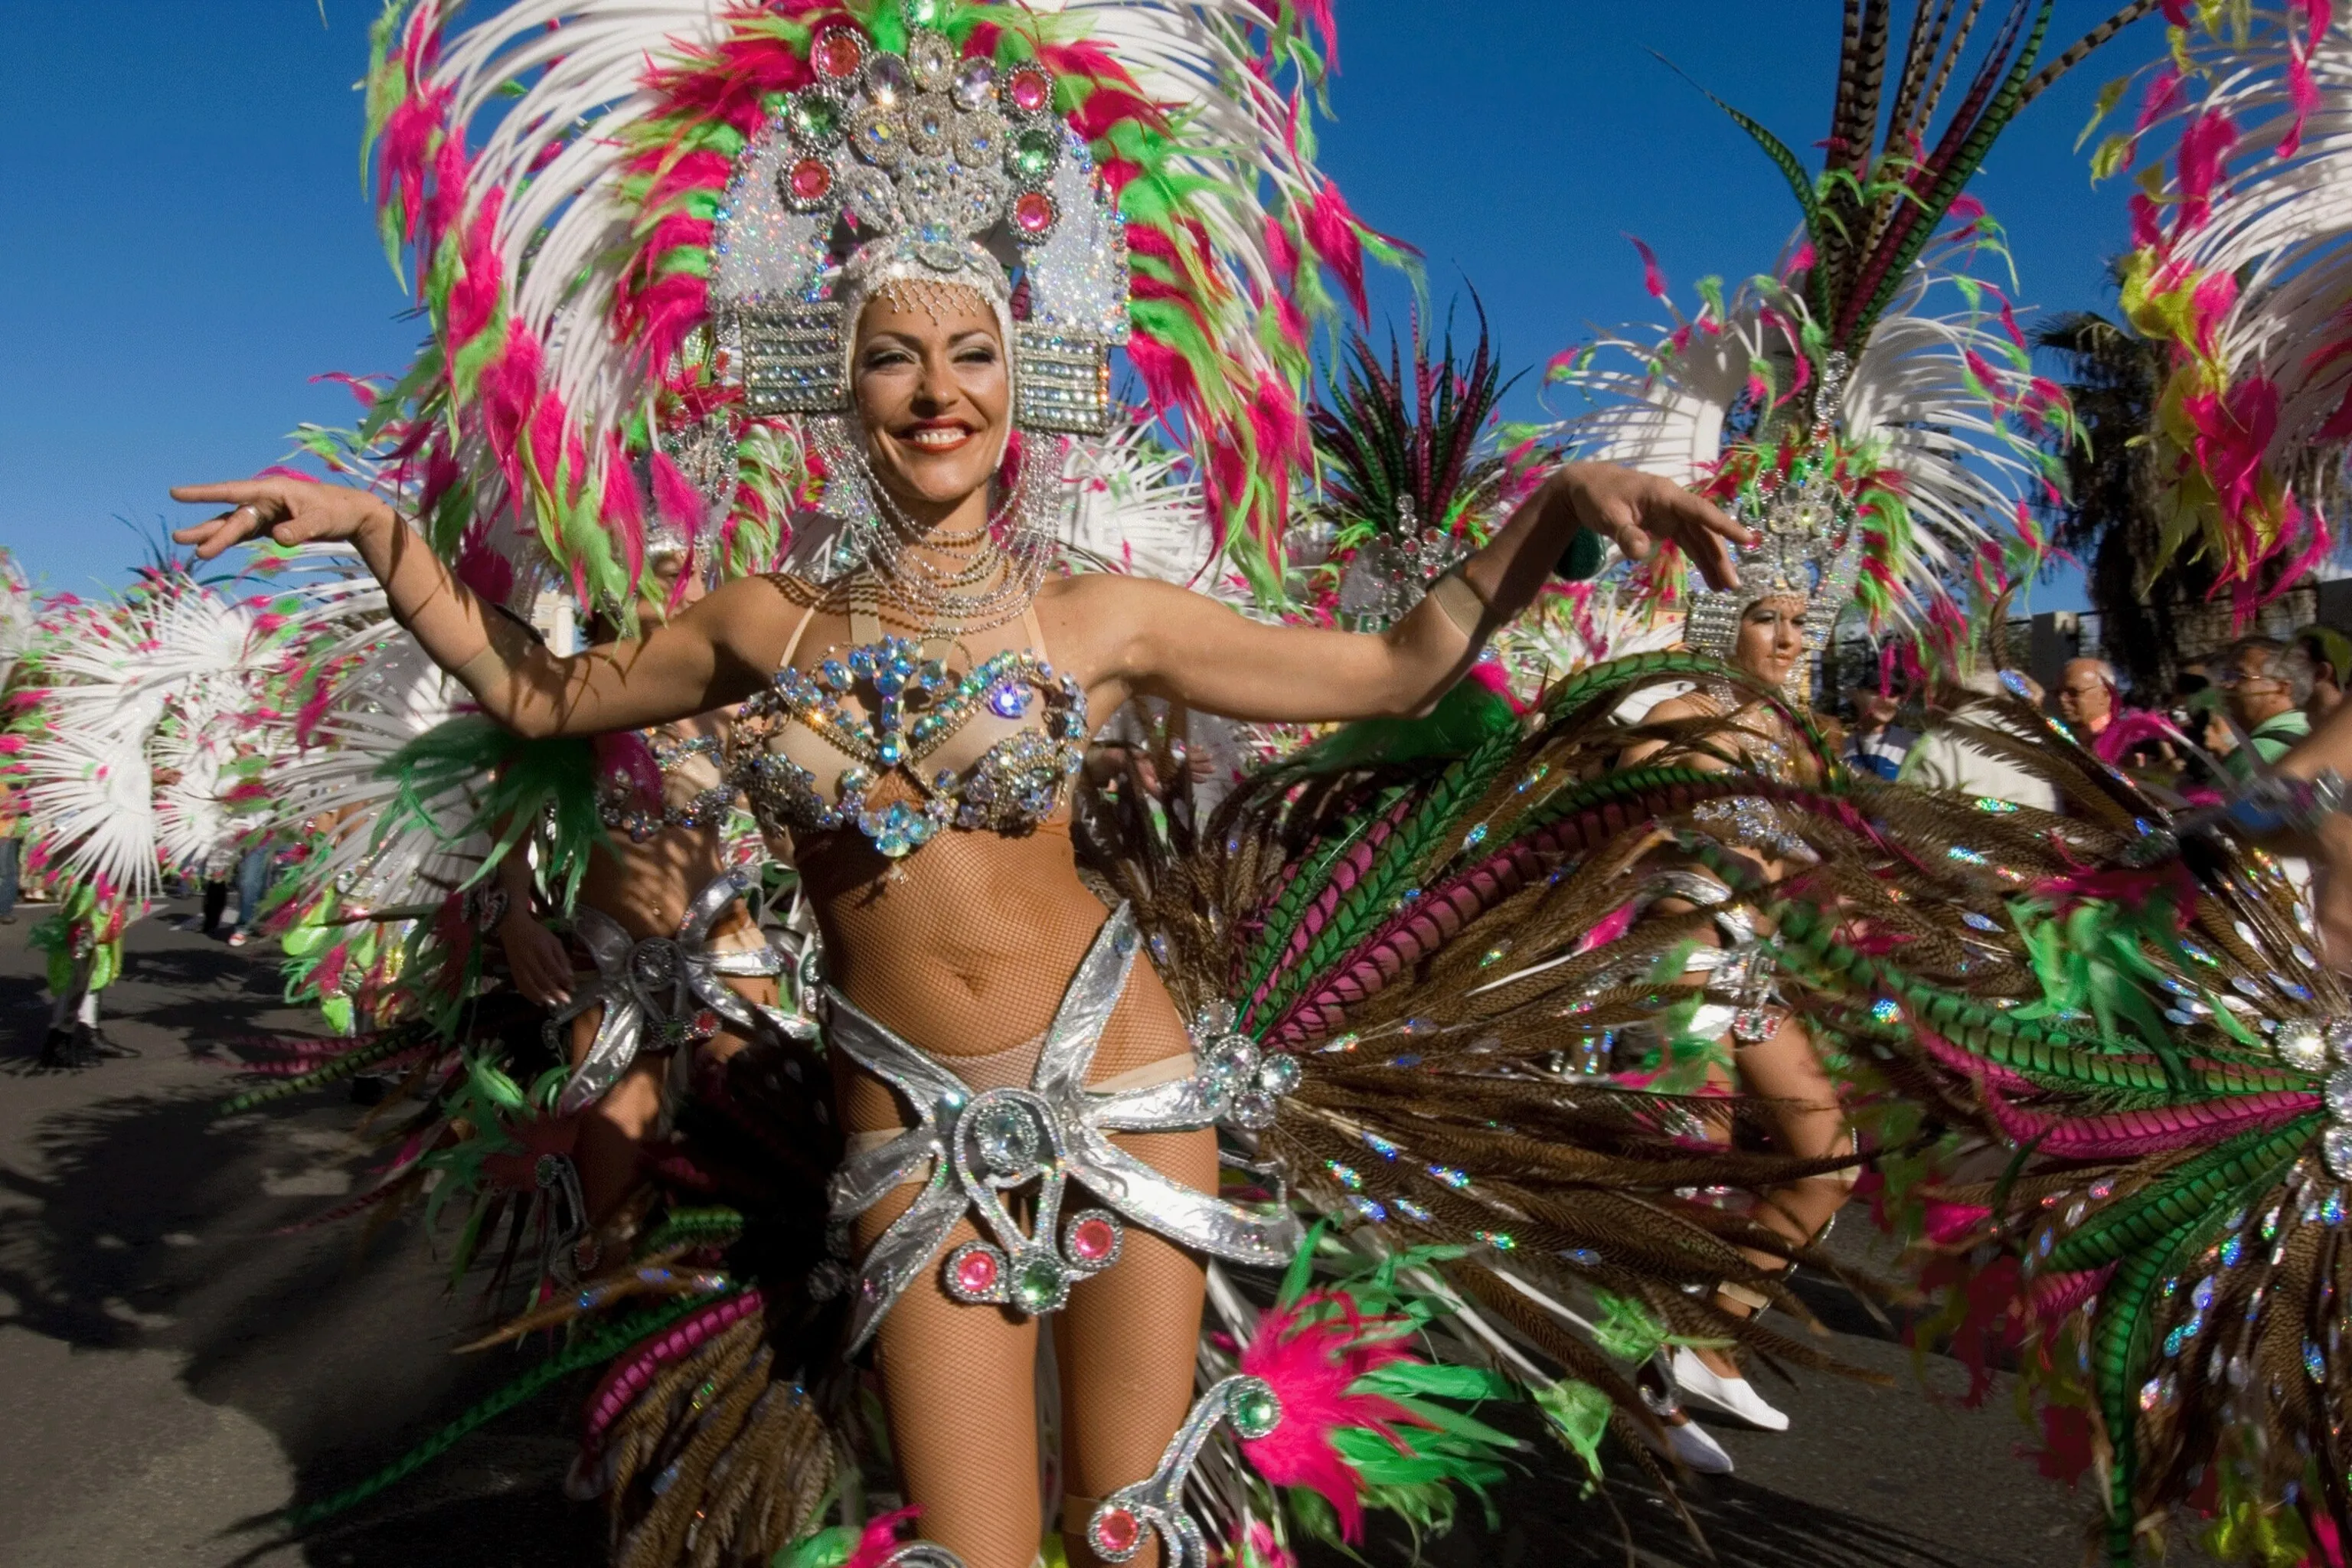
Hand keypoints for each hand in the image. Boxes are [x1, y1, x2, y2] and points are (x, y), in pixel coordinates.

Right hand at [169, 478, 395, 559]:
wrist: (352, 513)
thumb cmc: (337, 511)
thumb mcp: (322, 520)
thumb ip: (300, 529)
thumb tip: (278, 538)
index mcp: (271, 490)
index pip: (232, 492)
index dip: (204, 493)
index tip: (176, 493)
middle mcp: (264, 500)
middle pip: (231, 516)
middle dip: (208, 529)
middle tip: (180, 539)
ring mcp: (265, 513)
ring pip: (234, 525)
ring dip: (214, 536)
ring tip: (190, 548)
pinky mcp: (270, 526)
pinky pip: (245, 533)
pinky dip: (229, 540)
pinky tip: (211, 548)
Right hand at [499, 911, 575, 1007]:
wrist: (514, 927)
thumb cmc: (537, 933)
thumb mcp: (553, 940)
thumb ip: (562, 957)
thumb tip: (570, 975)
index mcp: (541, 950)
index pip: (554, 968)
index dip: (564, 980)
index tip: (573, 988)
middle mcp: (529, 960)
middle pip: (542, 979)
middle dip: (555, 992)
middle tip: (565, 1001)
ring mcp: (519, 966)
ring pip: (530, 985)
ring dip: (542, 997)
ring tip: (553, 1004)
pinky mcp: (513, 971)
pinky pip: (521, 986)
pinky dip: (529, 996)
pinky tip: (539, 1002)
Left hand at [1550, 462, 1748, 589]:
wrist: (1586, 486)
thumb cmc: (1598, 496)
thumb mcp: (1607, 516)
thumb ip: (1625, 533)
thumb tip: (1641, 552)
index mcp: (1665, 495)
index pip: (1700, 511)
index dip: (1724, 525)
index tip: (1747, 539)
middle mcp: (1675, 503)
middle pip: (1704, 530)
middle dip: (1720, 556)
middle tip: (1733, 584)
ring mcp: (1672, 514)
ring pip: (1699, 538)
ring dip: (1712, 561)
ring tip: (1725, 588)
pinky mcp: (1666, 524)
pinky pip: (1688, 542)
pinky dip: (1698, 558)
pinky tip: (1709, 578)